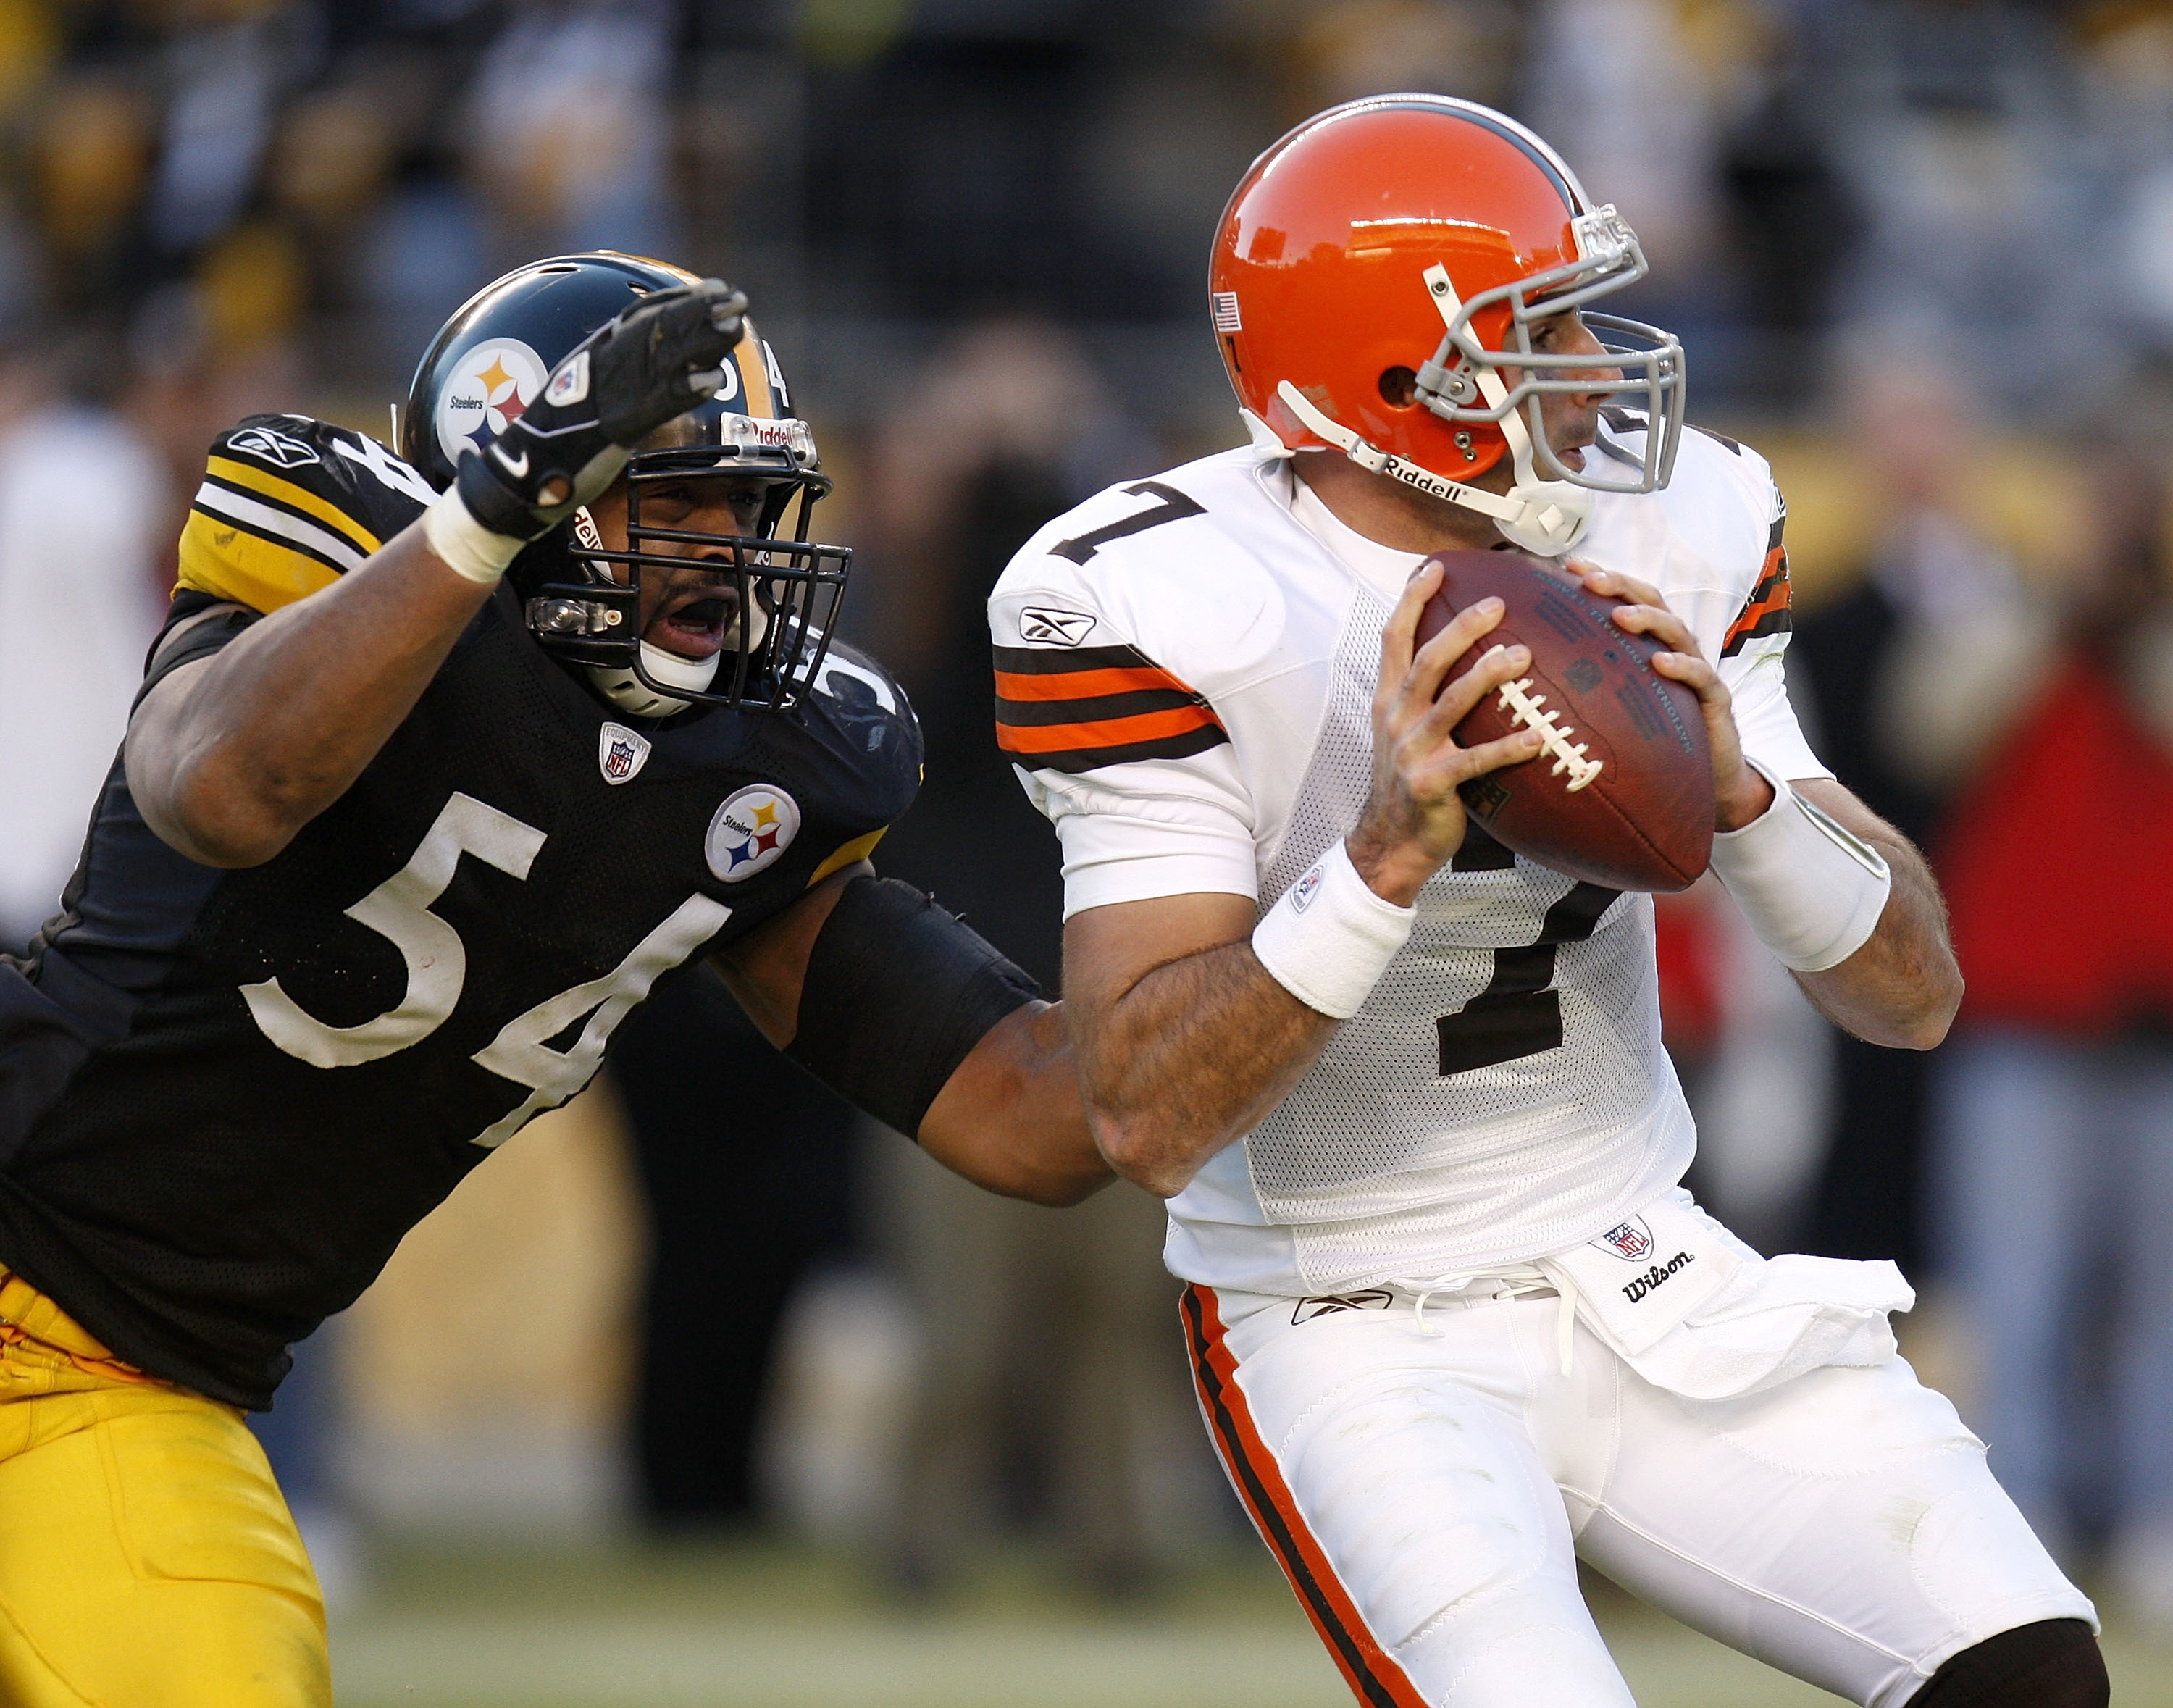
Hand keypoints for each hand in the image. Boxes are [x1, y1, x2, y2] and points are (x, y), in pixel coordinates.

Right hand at [455, 278, 749, 539]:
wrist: (524, 468)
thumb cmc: (558, 435)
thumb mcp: (586, 390)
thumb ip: (614, 372)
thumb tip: (643, 363)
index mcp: (598, 353)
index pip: (645, 316)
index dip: (682, 301)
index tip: (715, 288)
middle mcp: (607, 364)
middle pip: (660, 329)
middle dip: (700, 312)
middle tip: (736, 299)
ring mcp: (615, 393)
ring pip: (666, 358)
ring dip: (704, 341)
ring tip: (735, 325)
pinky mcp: (621, 425)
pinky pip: (659, 405)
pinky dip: (686, 391)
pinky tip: (712, 381)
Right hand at [1348, 561, 1547, 905]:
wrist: (1391, 841)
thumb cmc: (1411, 783)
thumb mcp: (1405, 733)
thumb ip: (1426, 696)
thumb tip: (1469, 658)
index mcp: (1388, 701)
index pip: (1394, 639)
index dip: (1412, 601)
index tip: (1435, 567)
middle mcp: (1396, 719)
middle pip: (1426, 661)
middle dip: (1460, 627)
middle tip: (1496, 603)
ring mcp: (1411, 751)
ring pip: (1450, 702)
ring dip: (1487, 676)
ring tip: (1522, 656)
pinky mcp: (1431, 783)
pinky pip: (1475, 760)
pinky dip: (1507, 748)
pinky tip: (1539, 739)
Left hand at [1577, 563, 1773, 831]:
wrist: (1704, 778)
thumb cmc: (1652, 738)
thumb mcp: (1615, 705)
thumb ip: (1587, 684)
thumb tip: (1529, 672)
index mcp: (1650, 644)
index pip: (1628, 600)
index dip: (1603, 580)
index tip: (1569, 567)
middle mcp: (1675, 648)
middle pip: (1652, 603)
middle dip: (1621, 587)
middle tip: (1590, 581)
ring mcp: (1697, 671)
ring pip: (1676, 631)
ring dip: (1647, 619)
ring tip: (1619, 617)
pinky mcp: (1715, 699)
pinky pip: (1702, 676)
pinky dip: (1682, 666)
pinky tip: (1660, 663)